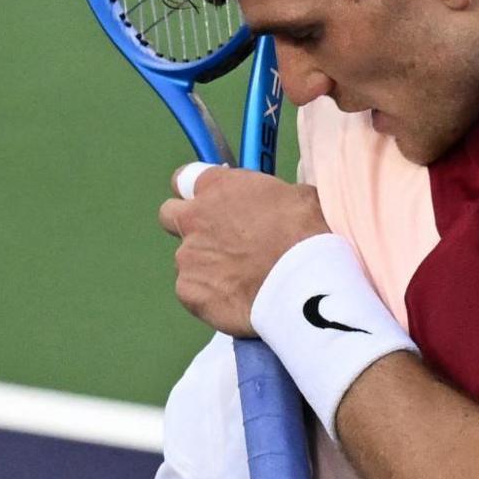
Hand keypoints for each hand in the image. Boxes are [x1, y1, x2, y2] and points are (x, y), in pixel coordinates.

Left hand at [158, 164, 330, 335]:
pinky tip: (237, 299)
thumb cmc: (308, 233)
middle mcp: (194, 218)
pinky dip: (210, 296)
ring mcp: (188, 257)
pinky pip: (193, 292)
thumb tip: (273, 206)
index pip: (184, 178)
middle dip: (188, 225)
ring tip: (241, 279)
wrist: (304, 282)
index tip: (210, 201)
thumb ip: (267, 198)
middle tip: (217, 239)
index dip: (197, 192)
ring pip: (187, 260)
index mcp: (218, 186)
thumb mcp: (295, 196)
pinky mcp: (189, 293)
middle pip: (170, 216)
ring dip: (207, 266)